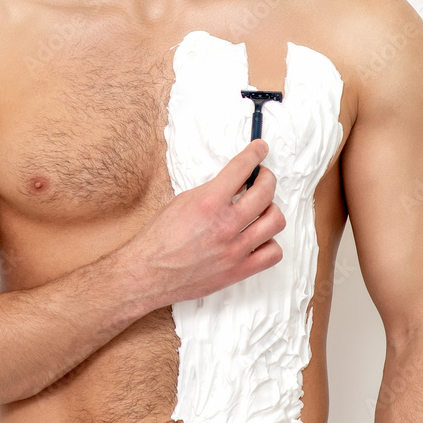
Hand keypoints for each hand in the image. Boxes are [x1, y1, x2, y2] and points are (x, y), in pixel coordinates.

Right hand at [128, 140, 284, 306]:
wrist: (147, 273)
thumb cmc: (159, 238)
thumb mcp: (183, 201)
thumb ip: (213, 191)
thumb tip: (236, 181)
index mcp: (208, 202)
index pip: (242, 168)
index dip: (255, 153)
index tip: (260, 149)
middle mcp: (225, 225)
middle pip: (265, 191)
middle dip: (267, 177)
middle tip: (261, 177)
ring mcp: (234, 250)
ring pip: (275, 221)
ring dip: (270, 209)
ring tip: (261, 208)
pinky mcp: (238, 271)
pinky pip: (273, 253)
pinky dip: (270, 242)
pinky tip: (258, 237)